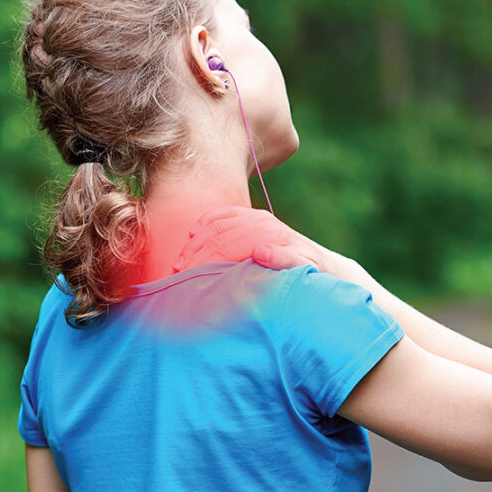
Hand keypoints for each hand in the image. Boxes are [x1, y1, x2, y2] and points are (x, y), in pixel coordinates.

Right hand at [173, 205, 324, 272]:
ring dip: (195, 243)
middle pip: (218, 236)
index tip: (188, 278)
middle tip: (176, 274)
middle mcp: (261, 222)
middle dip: (194, 255)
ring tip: (179, 262)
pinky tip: (192, 233)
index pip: (228, 248)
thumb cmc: (305, 272)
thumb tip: (261, 251)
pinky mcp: (252, 216)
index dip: (205, 263)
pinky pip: (223, 214)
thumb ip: (284, 261)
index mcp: (269, 236)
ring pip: (217, 224)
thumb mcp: (301, 270)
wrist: (315, 259)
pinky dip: (206, 221)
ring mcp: (255, 217)